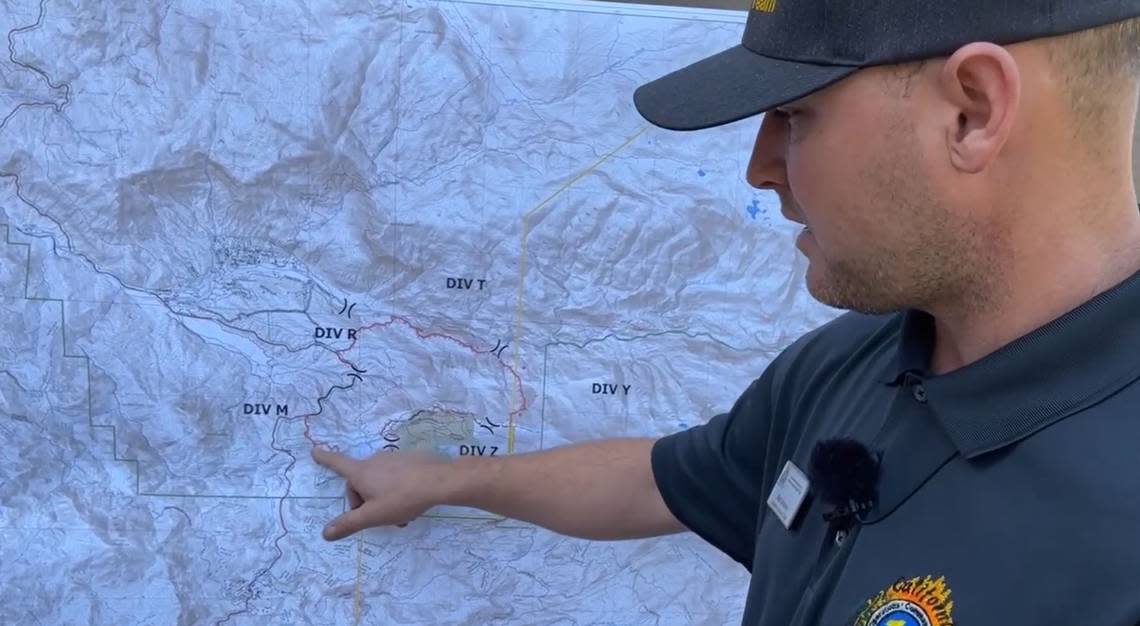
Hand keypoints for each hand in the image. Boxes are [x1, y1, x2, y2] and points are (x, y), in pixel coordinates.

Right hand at [311, 445, 451, 540]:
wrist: (440, 481)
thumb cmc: (402, 499)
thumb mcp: (373, 516)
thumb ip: (349, 524)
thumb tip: (325, 533)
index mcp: (361, 473)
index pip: (337, 464)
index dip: (325, 458)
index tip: (314, 450)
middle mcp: (374, 461)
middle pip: (361, 482)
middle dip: (366, 502)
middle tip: (380, 519)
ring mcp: (393, 458)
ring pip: (380, 481)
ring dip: (384, 498)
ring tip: (400, 515)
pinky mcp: (410, 459)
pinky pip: (397, 476)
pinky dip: (398, 489)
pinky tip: (412, 502)